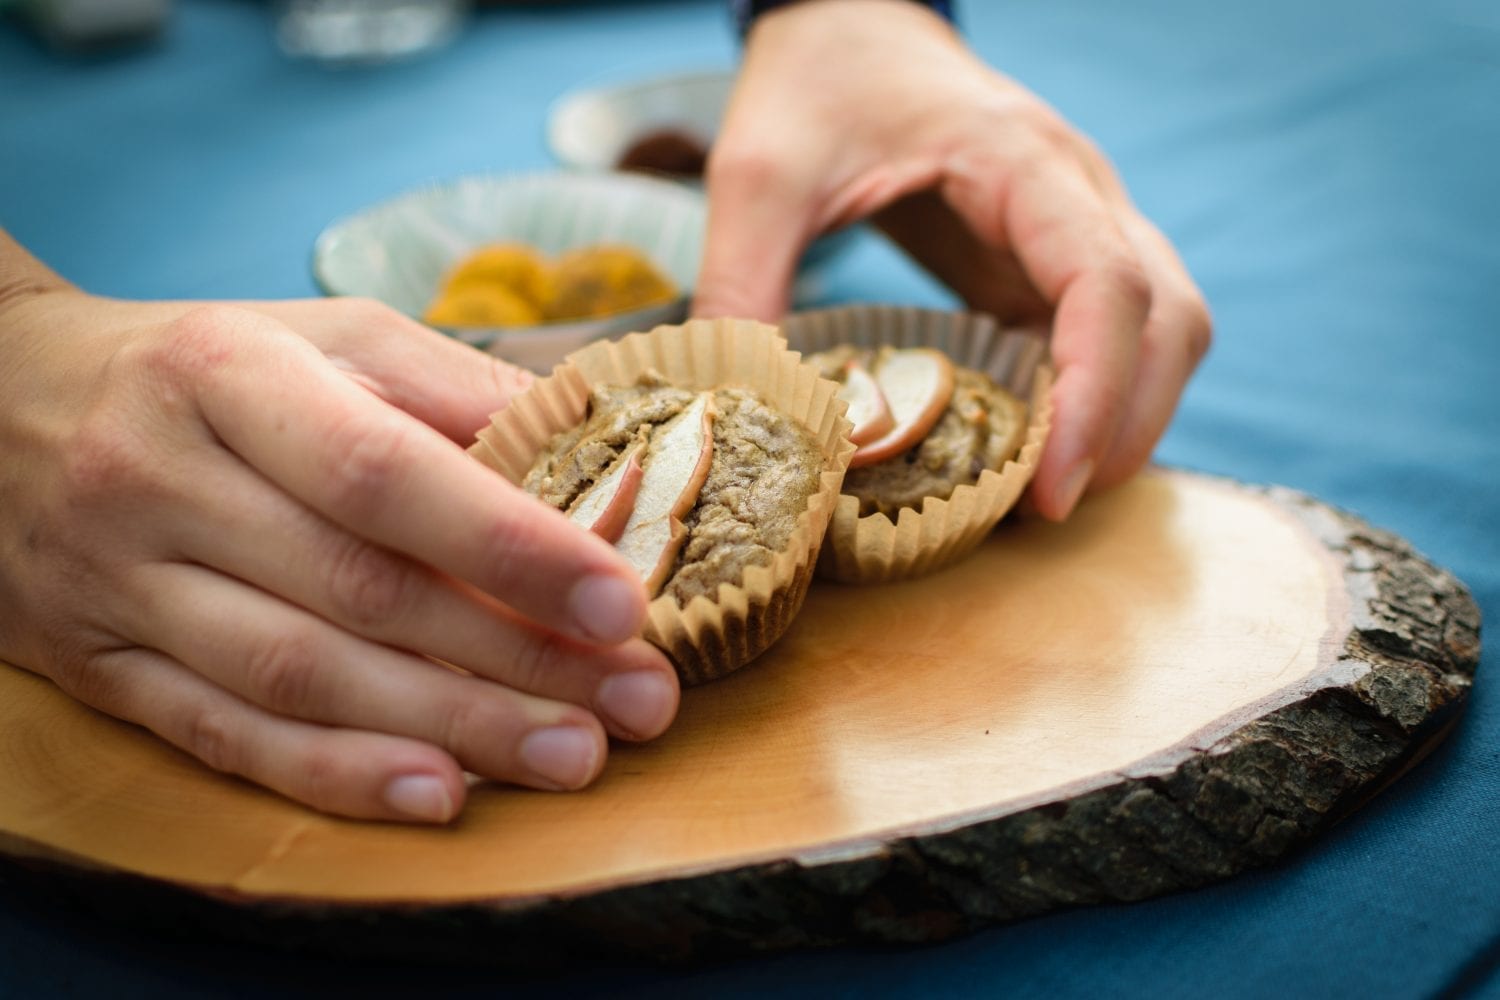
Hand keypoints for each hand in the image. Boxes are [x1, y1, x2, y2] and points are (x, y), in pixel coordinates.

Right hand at [0, 265, 678, 821]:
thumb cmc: (201, 369)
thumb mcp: (320, 343)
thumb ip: (454, 392)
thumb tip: (599, 452)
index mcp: (228, 378)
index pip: (384, 472)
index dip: (509, 545)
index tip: (623, 601)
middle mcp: (163, 483)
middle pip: (359, 590)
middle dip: (516, 657)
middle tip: (639, 702)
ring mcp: (122, 587)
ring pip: (302, 677)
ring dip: (451, 728)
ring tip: (573, 757)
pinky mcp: (103, 669)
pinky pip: (224, 735)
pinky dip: (334, 773)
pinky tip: (435, 794)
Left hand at [694, 0, 1210, 519]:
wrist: (851, 26)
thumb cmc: (817, 84)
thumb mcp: (759, 174)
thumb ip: (743, 282)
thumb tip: (736, 412)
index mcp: (1021, 162)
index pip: (1107, 283)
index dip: (1097, 394)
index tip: (1052, 486)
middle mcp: (1079, 192)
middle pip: (1169, 320)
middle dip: (1124, 427)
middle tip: (1045, 511)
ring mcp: (1080, 225)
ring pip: (1164, 331)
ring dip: (1123, 419)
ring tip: (1042, 495)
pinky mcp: (1055, 258)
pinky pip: (1112, 337)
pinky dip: (1091, 401)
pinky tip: (1026, 450)